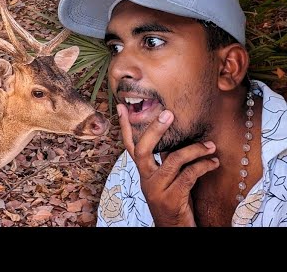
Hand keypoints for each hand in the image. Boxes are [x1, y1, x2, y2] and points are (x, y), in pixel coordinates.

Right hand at [116, 104, 219, 226]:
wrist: (173, 229)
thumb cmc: (172, 200)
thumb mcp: (165, 178)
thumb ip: (166, 159)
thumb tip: (175, 135)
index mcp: (144, 171)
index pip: (130, 145)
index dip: (125, 126)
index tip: (122, 106)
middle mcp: (146, 178)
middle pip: (143, 150)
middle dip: (155, 129)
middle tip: (168, 113)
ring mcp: (158, 189)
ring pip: (173, 161)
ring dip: (194, 150)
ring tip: (210, 145)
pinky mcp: (172, 199)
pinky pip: (189, 176)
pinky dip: (204, 166)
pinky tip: (213, 162)